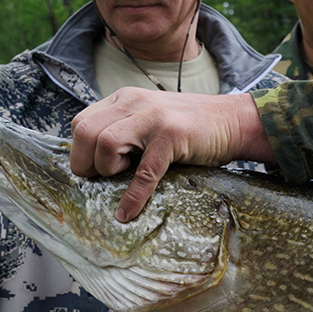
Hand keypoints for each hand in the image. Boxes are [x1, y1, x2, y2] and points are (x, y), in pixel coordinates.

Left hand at [69, 88, 273, 220]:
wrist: (232, 121)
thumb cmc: (189, 127)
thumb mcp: (149, 118)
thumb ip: (123, 128)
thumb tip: (91, 161)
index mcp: (124, 99)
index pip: (80, 122)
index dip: (80, 150)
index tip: (93, 168)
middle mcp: (133, 102)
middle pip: (85, 132)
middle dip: (85, 162)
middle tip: (100, 178)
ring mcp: (153, 118)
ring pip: (106, 144)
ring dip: (107, 170)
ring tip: (123, 176)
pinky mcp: (171, 136)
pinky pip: (143, 172)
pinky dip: (133, 197)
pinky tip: (128, 212)